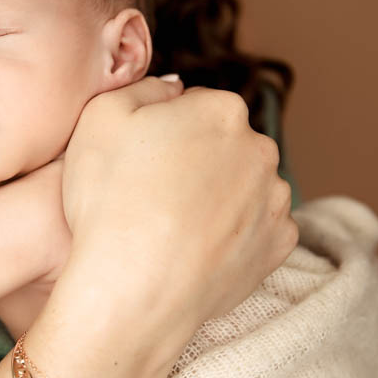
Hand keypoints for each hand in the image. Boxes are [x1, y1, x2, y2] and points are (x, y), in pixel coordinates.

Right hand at [61, 80, 297, 372]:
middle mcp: (260, 149)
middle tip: (152, 193)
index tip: (140, 159)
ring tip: (173, 226)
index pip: (195, 106)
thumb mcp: (101, 116)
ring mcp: (274, 200)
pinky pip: (255, 229)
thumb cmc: (110, 200)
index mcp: (222, 110)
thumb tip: (173, 89)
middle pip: (224, 145)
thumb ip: (144, 87)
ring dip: (217, 197)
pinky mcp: (276, 246)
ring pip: (243, 187)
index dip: (162, 130)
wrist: (133, 289)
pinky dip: (232, 235)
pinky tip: (197, 248)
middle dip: (196, 161)